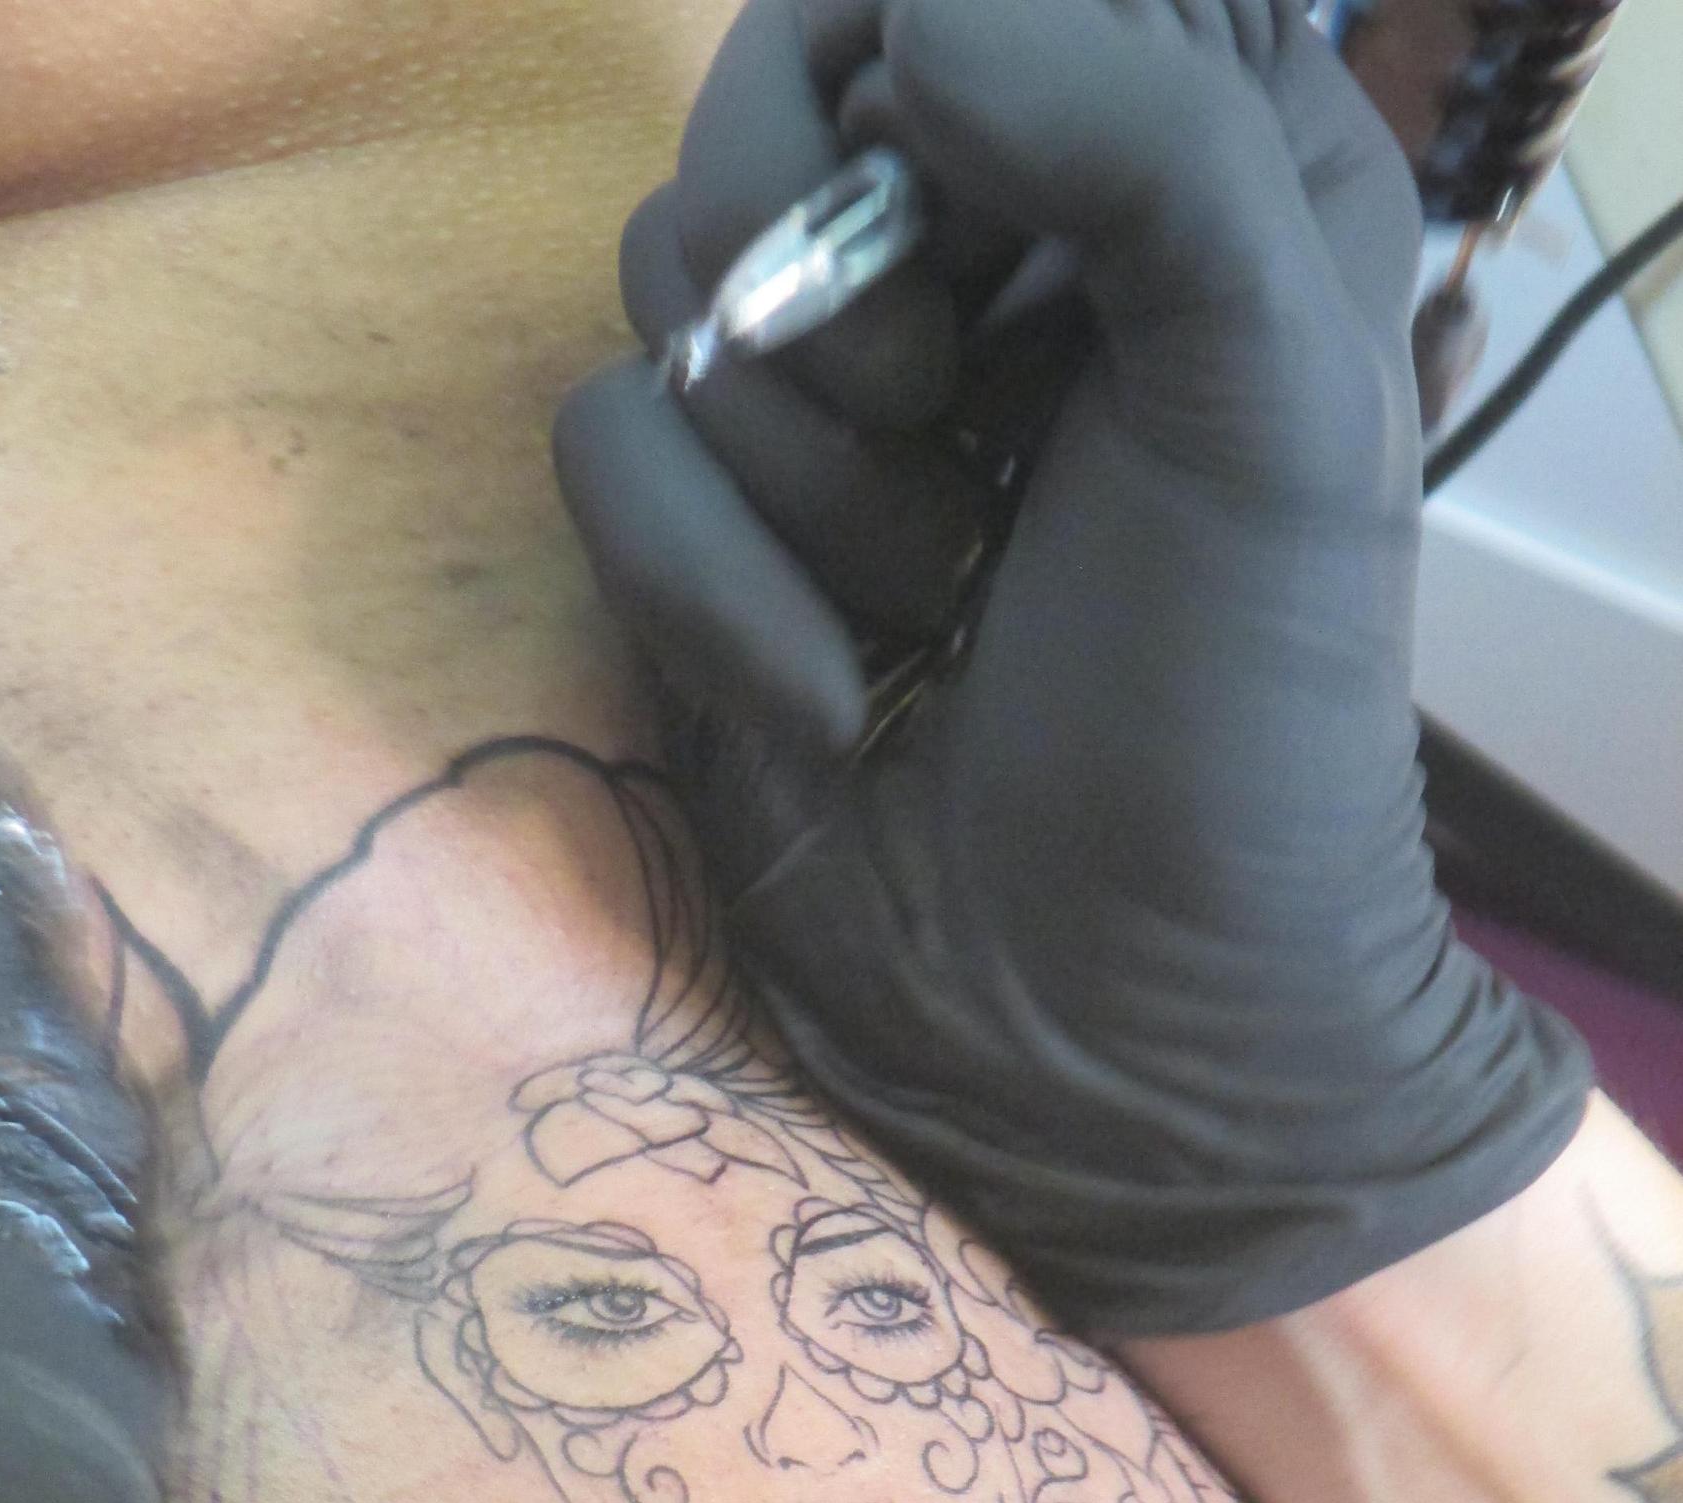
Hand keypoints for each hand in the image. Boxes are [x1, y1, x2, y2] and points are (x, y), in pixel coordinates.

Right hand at [554, 0, 1588, 1333]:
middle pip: (777, 91)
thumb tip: (904, 32)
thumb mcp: (1280, 400)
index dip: (946, 78)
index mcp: (1164, 175)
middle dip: (845, 283)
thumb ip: (1145, 136)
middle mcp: (979, 265)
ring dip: (800, 475)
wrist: (1104, 1026)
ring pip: (669, 271)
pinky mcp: (701, 544)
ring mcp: (824, 412)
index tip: (1001, 241)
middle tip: (952, 432)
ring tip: (933, 602)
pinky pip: (598, 442)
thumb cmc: (1234, 725)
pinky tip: (834, 704)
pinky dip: (708, 588)